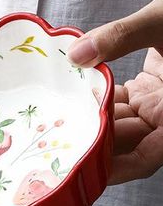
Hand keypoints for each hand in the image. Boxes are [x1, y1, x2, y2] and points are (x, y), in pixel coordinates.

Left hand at [68, 0, 162, 183]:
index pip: (146, 158)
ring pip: (118, 123)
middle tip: (53, 144)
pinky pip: (119, 103)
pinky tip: (70, 94)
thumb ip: (122, 36)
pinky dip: (96, 99)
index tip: (80, 169)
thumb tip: (76, 53)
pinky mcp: (151, 89)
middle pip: (125, 144)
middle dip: (92, 143)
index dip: (114, 169)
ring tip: (53, 119)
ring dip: (90, 118)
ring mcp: (159, 103)